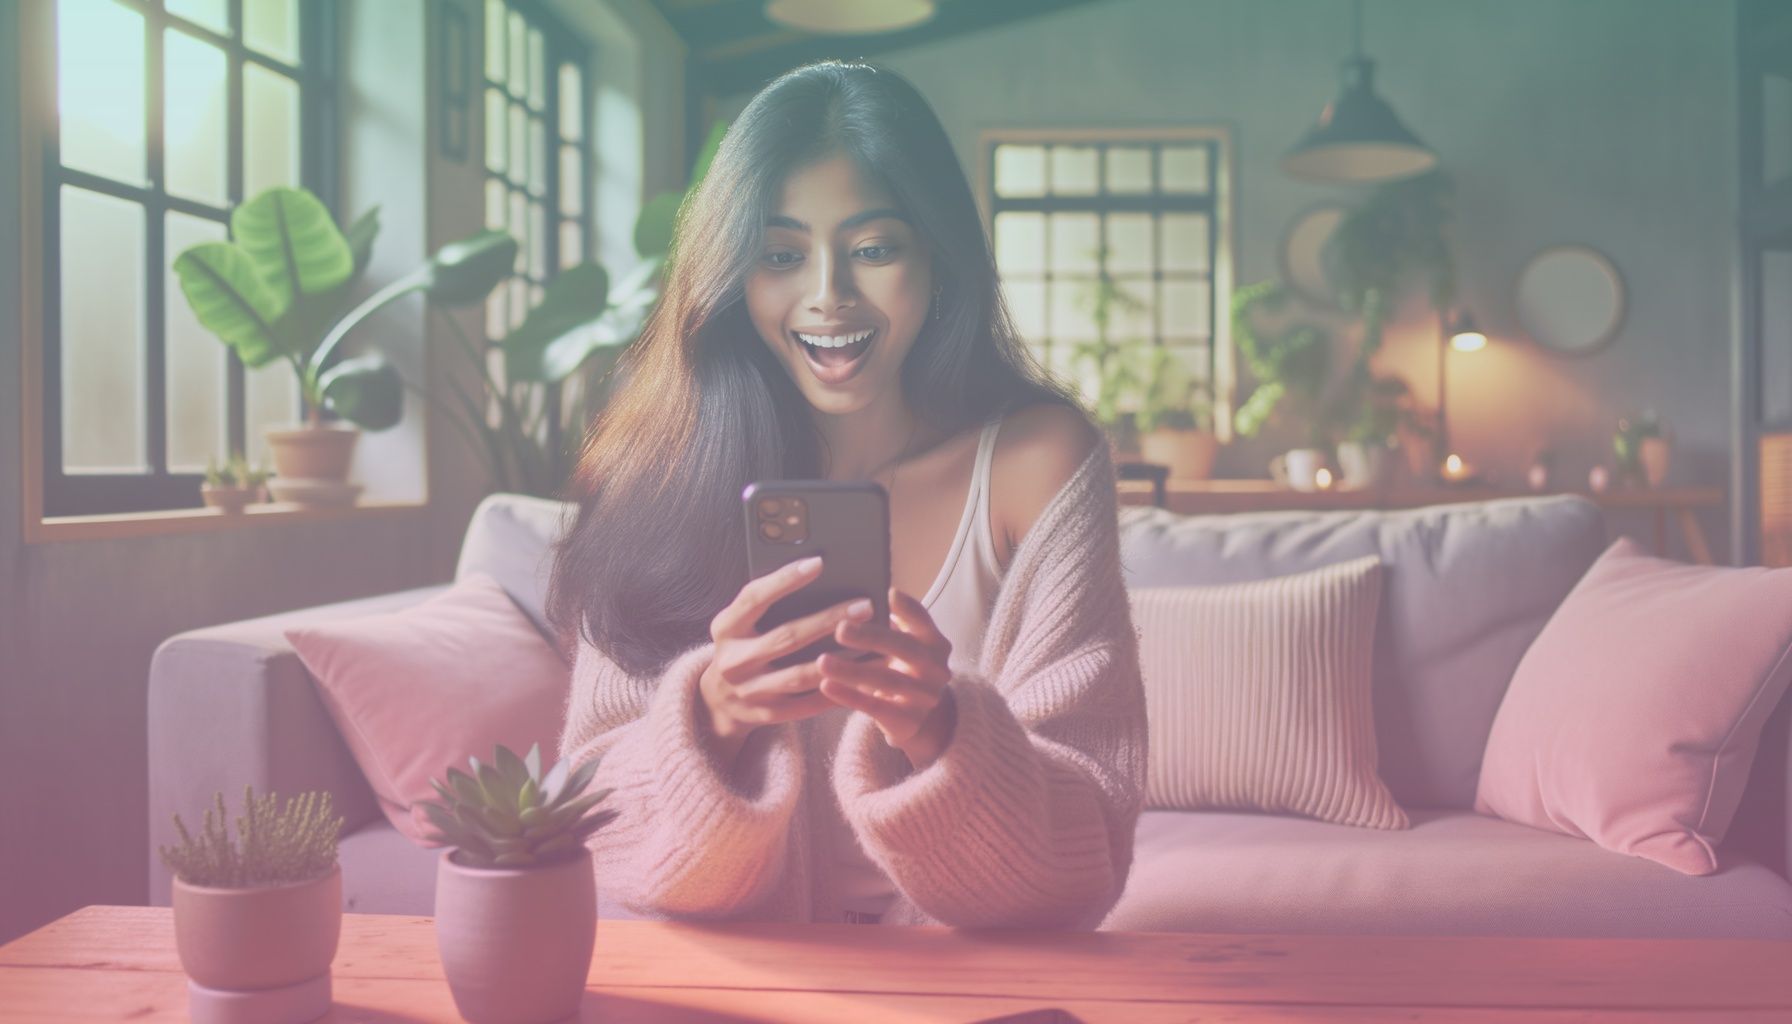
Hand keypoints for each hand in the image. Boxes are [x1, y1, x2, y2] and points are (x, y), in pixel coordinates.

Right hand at [700, 556, 873, 745]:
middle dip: (828, 620)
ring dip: (839, 660)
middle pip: (786, 637)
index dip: (784, 580)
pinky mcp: (766, 715)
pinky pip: (807, 705)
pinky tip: (863, 676)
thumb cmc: (742, 646)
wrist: (718, 702)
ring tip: (871, 644)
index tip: (819, 563)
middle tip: (865, 606)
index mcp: (725, 628)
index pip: (754, 598)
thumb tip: (816, 571)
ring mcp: (748, 691)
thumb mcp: (740, 623)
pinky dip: (836, 690)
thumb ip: (766, 604)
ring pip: (799, 675)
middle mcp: (733, 660)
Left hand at [817, 587, 956, 768]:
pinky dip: (848, 695)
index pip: (923, 620)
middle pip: (903, 648)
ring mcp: (924, 697)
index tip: (887, 592)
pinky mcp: (907, 721)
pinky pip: (874, 707)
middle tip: (840, 628)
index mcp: (935, 643)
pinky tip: (825, 685)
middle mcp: (935, 668)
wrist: (922, 720)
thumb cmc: (903, 670)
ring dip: (852, 670)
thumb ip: (892, 626)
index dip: (907, 607)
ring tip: (822, 661)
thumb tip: (855, 599)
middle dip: (871, 637)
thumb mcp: (906, 647)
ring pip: (886, 680)